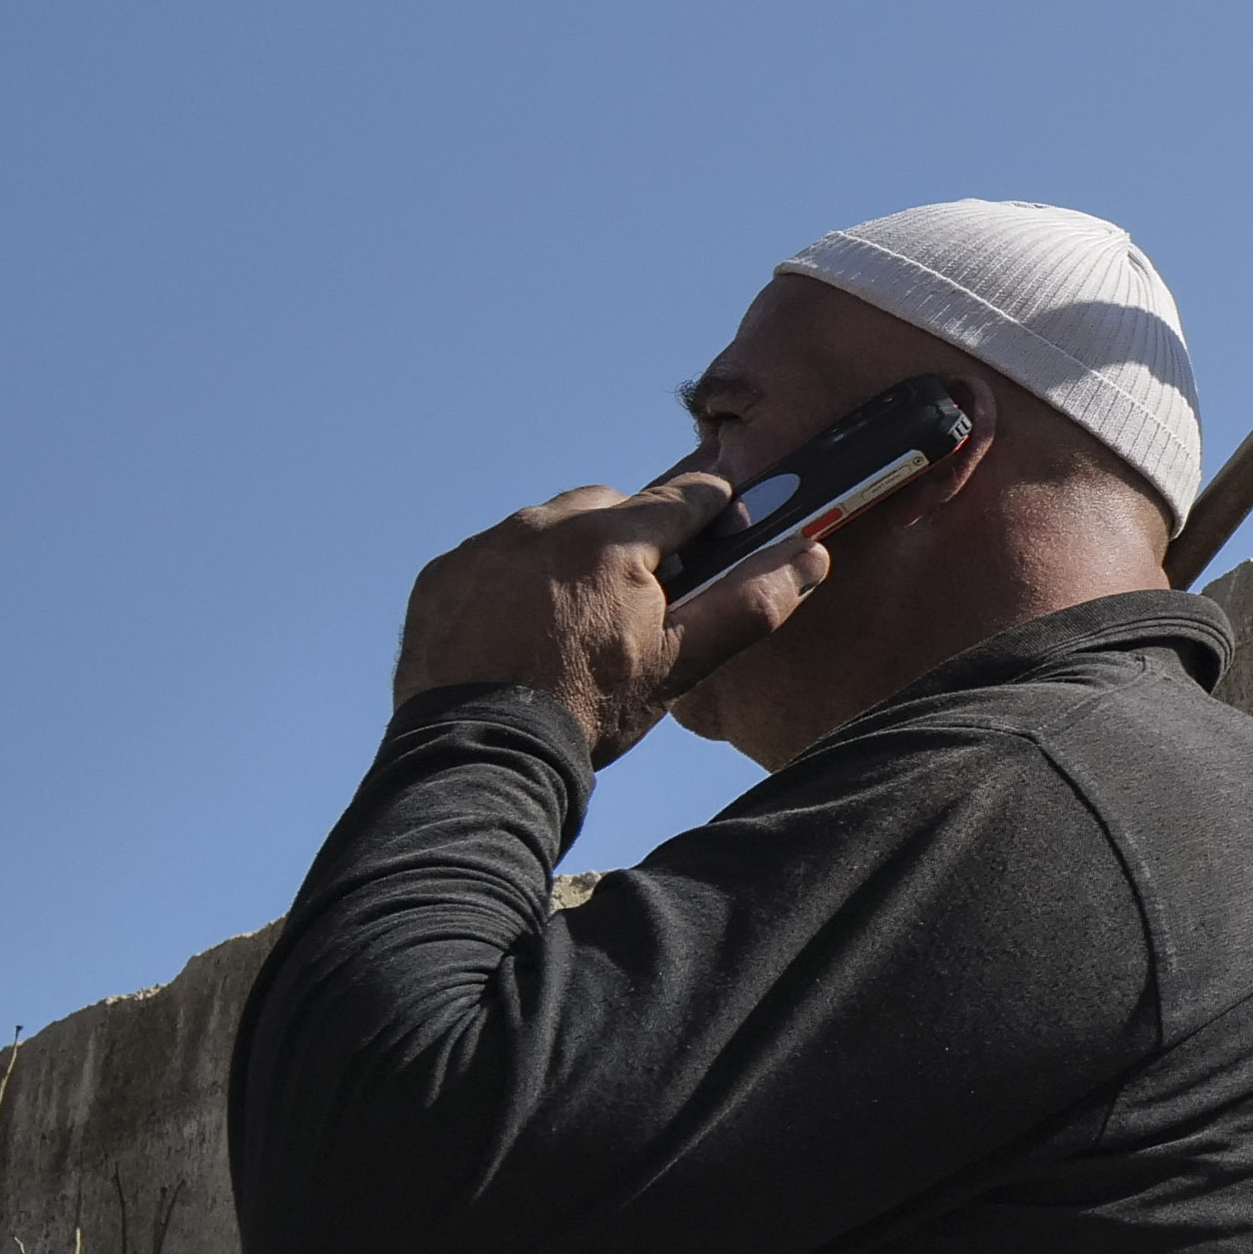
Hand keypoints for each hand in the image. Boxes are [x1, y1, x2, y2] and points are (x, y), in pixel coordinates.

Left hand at [394, 479, 838, 763]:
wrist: (483, 755)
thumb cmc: (589, 710)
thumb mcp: (682, 662)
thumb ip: (750, 603)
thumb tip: (810, 555)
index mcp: (612, 540)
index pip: (684, 498)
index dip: (712, 513)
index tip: (721, 526)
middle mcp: (543, 525)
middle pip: (611, 505)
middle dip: (631, 537)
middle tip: (636, 596)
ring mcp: (485, 547)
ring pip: (548, 526)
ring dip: (569, 555)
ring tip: (572, 618)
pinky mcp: (442, 574)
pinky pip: (493, 556)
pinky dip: (511, 579)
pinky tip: (519, 629)